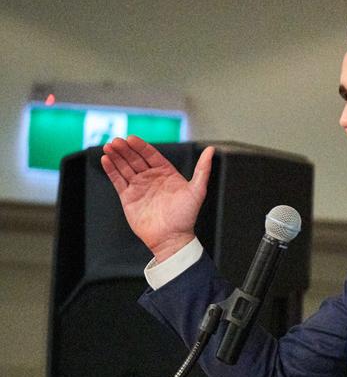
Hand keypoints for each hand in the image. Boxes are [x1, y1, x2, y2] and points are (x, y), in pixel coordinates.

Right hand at [101, 136, 214, 261]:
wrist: (172, 238)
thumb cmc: (186, 216)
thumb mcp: (197, 190)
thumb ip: (203, 169)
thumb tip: (211, 149)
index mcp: (166, 173)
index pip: (151, 155)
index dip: (141, 146)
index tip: (131, 138)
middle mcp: (152, 178)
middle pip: (136, 159)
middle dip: (125, 149)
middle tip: (116, 141)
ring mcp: (139, 187)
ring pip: (125, 167)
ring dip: (117, 156)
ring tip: (108, 146)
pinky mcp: (128, 198)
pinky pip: (118, 181)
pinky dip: (111, 170)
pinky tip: (106, 159)